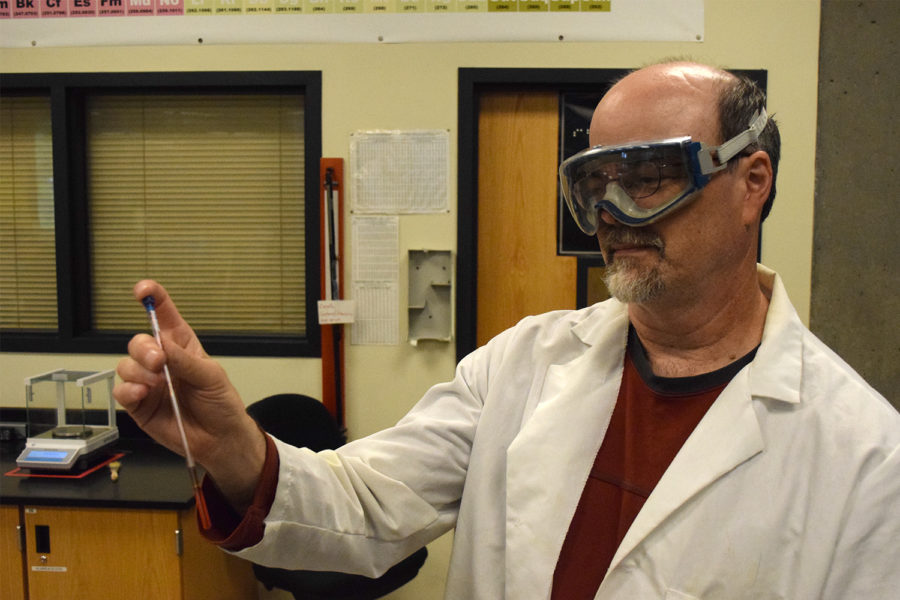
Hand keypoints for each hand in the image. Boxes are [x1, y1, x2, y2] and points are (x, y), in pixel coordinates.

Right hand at [114, 280, 265, 510]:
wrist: (219, 439)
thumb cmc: (220, 403)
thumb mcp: (211, 377)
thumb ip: (185, 361)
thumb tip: (161, 344)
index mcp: (181, 346)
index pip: (164, 316)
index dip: (153, 298)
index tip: (144, 290)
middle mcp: (161, 361)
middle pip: (139, 342)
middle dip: (144, 348)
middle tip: (158, 361)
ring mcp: (147, 382)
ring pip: (125, 365)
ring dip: (137, 370)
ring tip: (156, 382)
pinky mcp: (137, 405)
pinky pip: (120, 391)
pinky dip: (128, 389)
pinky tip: (142, 393)